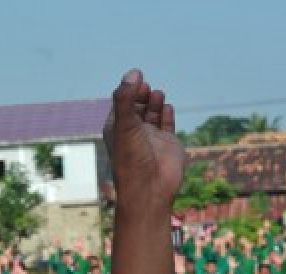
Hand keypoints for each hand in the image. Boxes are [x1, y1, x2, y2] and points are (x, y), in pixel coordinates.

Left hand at [103, 69, 183, 207]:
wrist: (150, 188)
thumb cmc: (132, 159)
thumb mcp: (125, 125)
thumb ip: (126, 98)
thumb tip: (133, 72)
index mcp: (117, 130)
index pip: (121, 104)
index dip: (128, 91)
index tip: (137, 79)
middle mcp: (134, 133)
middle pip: (137, 106)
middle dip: (141, 94)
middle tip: (146, 88)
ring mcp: (151, 138)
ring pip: (153, 113)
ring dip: (154, 102)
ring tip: (157, 95)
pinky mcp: (168, 144)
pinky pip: (167, 124)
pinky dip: (167, 114)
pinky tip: (167, 107)